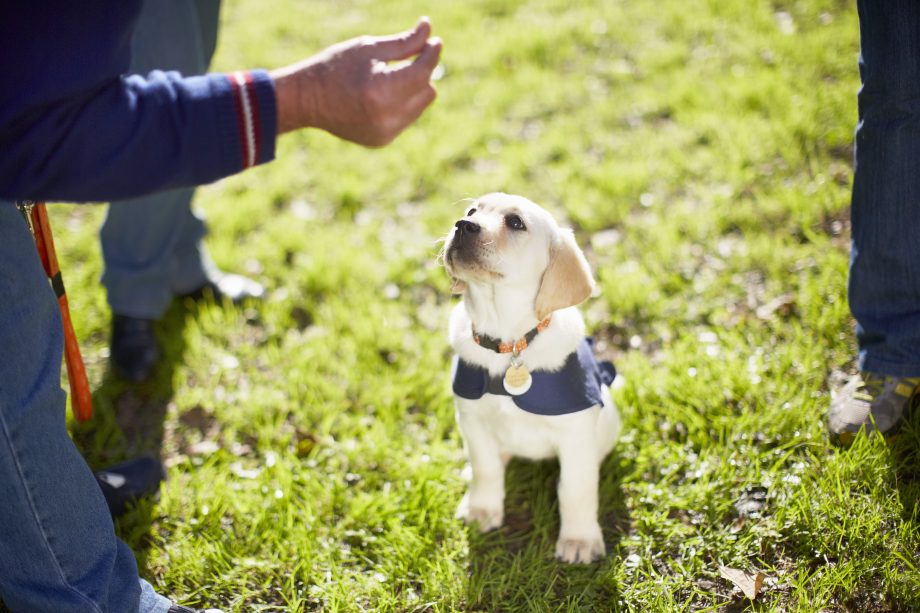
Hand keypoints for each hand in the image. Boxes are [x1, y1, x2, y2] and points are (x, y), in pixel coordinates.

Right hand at [271, 17, 441, 145]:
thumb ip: (404, 42)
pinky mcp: (382, 140)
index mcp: (381, 90)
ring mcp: (385, 133)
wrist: (306, 100)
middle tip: (409, 57)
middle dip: (422, 72)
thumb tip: (430, 30)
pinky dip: (402, 104)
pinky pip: (407, 118)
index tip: (435, 41)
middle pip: (427, 91)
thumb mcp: (368, 48)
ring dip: (414, 89)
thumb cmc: (335, 67)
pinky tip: (381, 95)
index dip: (431, 54)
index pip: (422, 73)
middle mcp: (386, 117)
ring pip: (420, 106)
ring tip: (390, 76)